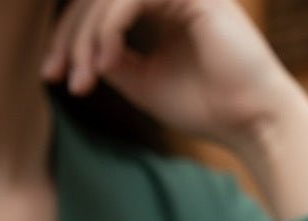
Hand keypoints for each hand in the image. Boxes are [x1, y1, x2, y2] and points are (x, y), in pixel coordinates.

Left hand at [42, 0, 295, 146]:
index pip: (101, 11)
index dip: (69, 41)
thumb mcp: (144, 84)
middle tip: (57, 76)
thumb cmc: (210, 110)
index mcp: (163, 11)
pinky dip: (109, 29)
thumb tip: (74, 47)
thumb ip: (110, 60)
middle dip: (69, 38)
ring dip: (85, 37)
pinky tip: (105, 61)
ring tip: (83, 77)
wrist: (254, 122)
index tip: (53, 76)